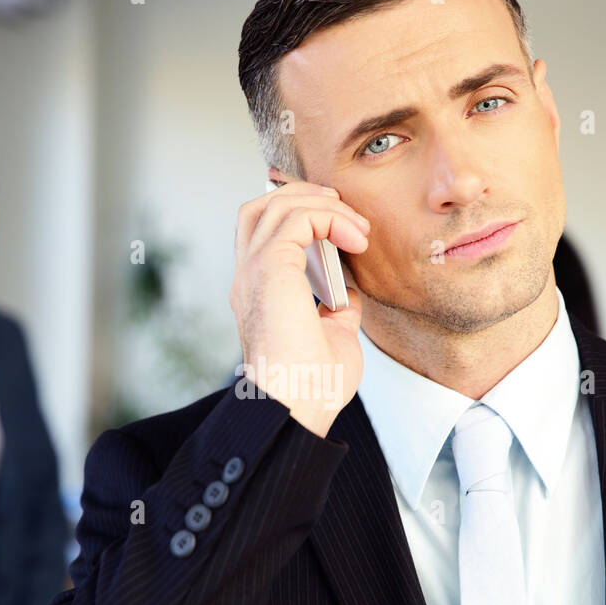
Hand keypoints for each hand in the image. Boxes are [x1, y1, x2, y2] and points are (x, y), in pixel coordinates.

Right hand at [230, 167, 368, 437]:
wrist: (297, 407)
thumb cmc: (311, 387)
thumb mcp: (333, 339)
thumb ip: (335, 312)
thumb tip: (347, 295)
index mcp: (257, 294)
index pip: (264, 234)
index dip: (301, 218)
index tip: (345, 233)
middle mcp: (248, 277)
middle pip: (260, 207)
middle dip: (305, 197)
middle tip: (345, 211)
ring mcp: (254, 270)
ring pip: (277, 203)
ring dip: (324, 205)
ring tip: (357, 226)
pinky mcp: (270, 267)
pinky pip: (299, 217)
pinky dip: (331, 218)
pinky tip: (356, 240)